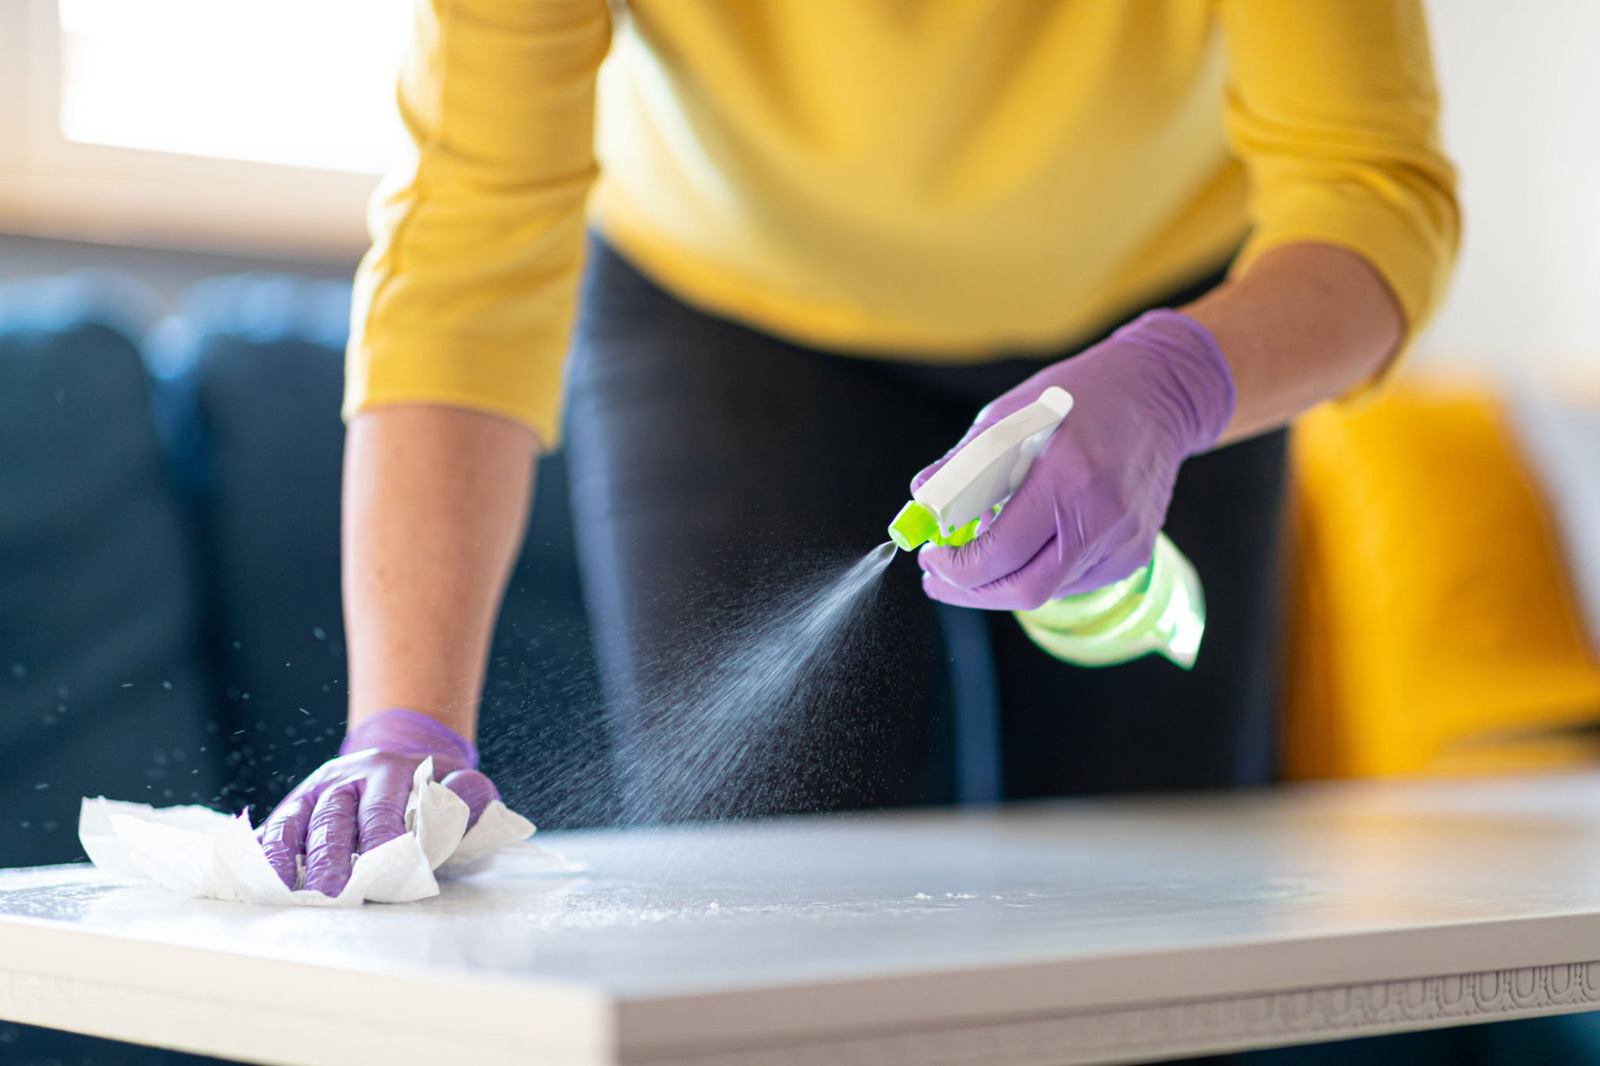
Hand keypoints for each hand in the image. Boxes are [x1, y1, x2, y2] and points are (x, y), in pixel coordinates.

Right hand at [258, 708, 498, 895]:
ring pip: (294, 822)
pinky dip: (263, 853)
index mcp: (388, 770)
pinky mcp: (294, 809)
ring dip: (287, 858)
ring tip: (285, 892)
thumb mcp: (458, 781)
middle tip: (331, 893)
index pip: (381, 809)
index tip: (382, 874)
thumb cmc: (430, 788)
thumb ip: (466, 792)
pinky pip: (273, 829)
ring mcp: (314, 792)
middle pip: (333, 818)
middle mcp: (345, 777)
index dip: (380, 843)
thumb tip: (463, 795)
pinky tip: (259, 880)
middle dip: (331, 857)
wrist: (399, 758)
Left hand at [916, 310, 1234, 610]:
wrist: (1159, 392)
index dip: (956, 567)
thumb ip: (964, 464)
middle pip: (1025, 591)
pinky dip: (1040, 568)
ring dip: (1004, 578)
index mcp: (1066, 477)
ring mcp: (1124, 540)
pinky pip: (1073, 579)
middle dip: (972, 592)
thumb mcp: (1010, 415)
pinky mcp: (1135, 553)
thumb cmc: (1078, 397)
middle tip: (938, 579)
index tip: (930, 557)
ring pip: (1048, 589)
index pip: (1000, 553)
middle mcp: (1101, 516)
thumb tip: (922, 498)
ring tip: (983, 546)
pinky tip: (1031, 539)